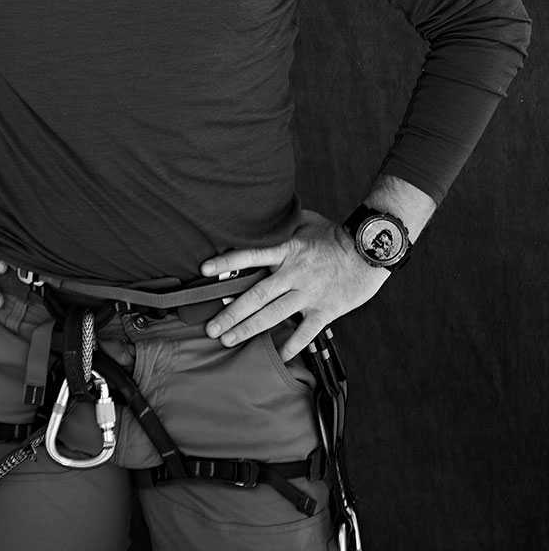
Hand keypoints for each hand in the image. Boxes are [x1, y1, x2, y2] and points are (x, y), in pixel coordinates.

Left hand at [201, 210, 388, 360]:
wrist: (369, 250)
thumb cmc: (337, 234)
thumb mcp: (306, 222)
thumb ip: (284, 226)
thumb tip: (265, 219)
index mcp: (287, 251)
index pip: (250, 256)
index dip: (226, 262)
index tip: (204, 269)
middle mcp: (293, 273)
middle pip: (256, 296)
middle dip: (230, 313)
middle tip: (211, 328)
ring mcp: (308, 293)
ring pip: (272, 315)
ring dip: (248, 329)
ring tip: (228, 340)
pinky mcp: (325, 309)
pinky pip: (305, 331)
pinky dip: (292, 345)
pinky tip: (278, 355)